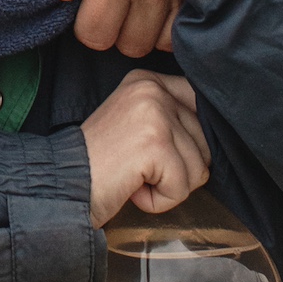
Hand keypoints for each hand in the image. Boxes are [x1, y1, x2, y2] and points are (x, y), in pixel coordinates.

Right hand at [81, 70, 209, 226]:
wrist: (61, 184)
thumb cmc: (100, 164)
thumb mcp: (136, 123)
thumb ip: (172, 118)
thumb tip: (220, 135)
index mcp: (147, 80)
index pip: (202, 107)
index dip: (190, 141)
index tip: (156, 151)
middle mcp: (152, 89)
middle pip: (206, 143)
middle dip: (178, 169)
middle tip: (137, 166)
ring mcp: (154, 114)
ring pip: (198, 169)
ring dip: (168, 187)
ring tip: (132, 176)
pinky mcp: (155, 144)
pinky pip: (182, 188)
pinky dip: (159, 201)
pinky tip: (132, 188)